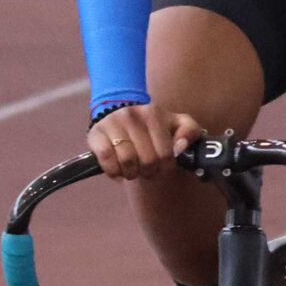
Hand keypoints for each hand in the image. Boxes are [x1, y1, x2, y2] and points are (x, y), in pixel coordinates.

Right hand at [87, 103, 204, 180]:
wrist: (120, 111)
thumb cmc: (153, 124)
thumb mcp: (177, 122)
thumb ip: (190, 131)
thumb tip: (180, 147)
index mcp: (153, 113)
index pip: (166, 153)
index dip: (166, 167)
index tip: (164, 167)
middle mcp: (131, 116)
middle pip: (147, 160)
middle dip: (150, 172)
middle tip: (149, 171)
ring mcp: (112, 124)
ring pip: (127, 161)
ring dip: (132, 174)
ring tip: (134, 171)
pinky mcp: (95, 134)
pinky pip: (106, 160)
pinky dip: (113, 172)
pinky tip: (118, 172)